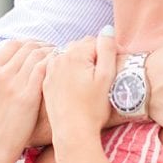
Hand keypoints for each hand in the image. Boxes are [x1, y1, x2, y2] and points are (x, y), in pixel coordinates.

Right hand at [0, 40, 51, 162]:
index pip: (12, 44)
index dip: (27, 43)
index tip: (37, 48)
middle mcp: (0, 74)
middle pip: (28, 47)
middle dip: (43, 45)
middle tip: (52, 51)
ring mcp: (14, 84)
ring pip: (38, 55)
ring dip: (51, 53)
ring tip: (59, 58)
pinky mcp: (28, 95)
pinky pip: (44, 69)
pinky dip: (53, 64)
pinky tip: (59, 69)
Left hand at [43, 28, 117, 150]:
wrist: (72, 133)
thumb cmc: (93, 108)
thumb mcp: (106, 77)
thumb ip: (107, 50)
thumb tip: (107, 29)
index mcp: (74, 54)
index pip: (95, 42)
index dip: (108, 52)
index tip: (116, 65)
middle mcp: (58, 59)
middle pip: (80, 48)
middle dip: (92, 55)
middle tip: (104, 73)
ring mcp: (49, 71)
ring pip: (68, 57)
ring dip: (79, 63)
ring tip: (91, 80)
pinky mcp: (46, 84)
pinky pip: (58, 70)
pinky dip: (67, 72)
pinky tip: (76, 86)